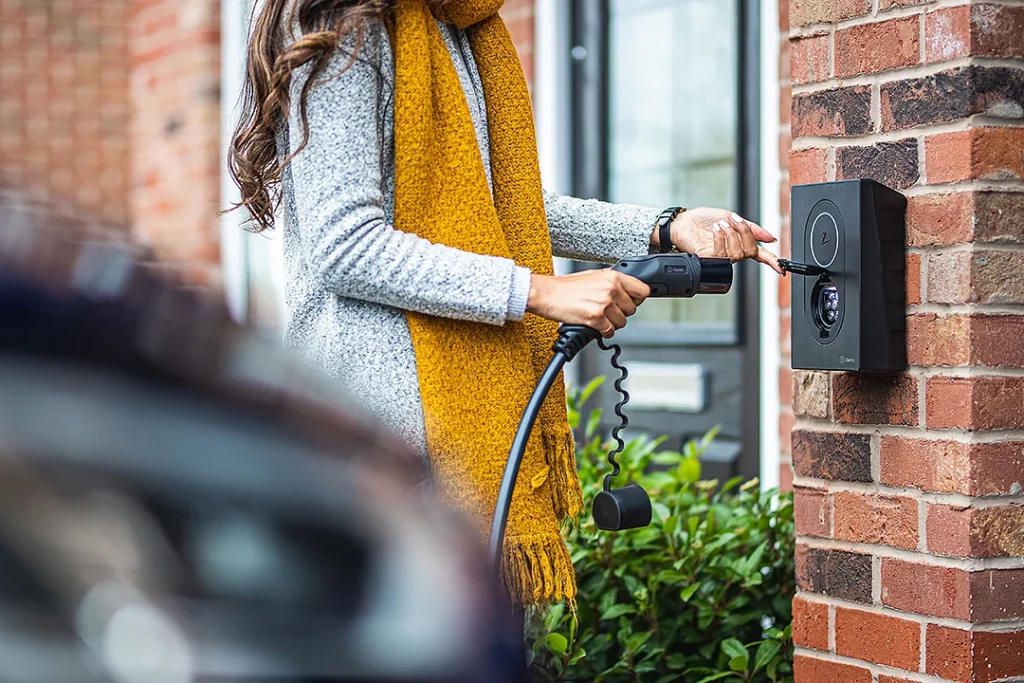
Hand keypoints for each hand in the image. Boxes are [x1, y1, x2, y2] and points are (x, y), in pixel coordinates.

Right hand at [527, 270, 649, 337]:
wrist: (546, 294)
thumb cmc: (565, 286)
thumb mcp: (593, 276)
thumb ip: (611, 282)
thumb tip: (625, 290)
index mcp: (612, 277)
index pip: (642, 290)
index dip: (637, 299)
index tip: (631, 301)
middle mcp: (610, 289)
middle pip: (632, 309)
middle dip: (621, 312)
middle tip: (609, 310)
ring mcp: (603, 304)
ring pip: (622, 322)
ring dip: (612, 323)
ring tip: (600, 317)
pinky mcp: (595, 318)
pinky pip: (609, 331)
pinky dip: (604, 332)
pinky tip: (596, 325)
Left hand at [660, 207, 783, 274]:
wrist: (683, 221)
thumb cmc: (703, 220)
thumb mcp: (731, 217)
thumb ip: (752, 228)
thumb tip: (770, 238)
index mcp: (740, 242)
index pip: (759, 254)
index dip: (772, 261)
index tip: (781, 267)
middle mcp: (732, 252)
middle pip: (750, 251)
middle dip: (746, 233)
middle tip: (735, 220)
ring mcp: (720, 257)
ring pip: (737, 253)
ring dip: (732, 235)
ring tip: (722, 224)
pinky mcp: (708, 259)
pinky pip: (721, 254)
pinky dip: (721, 238)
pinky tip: (716, 229)